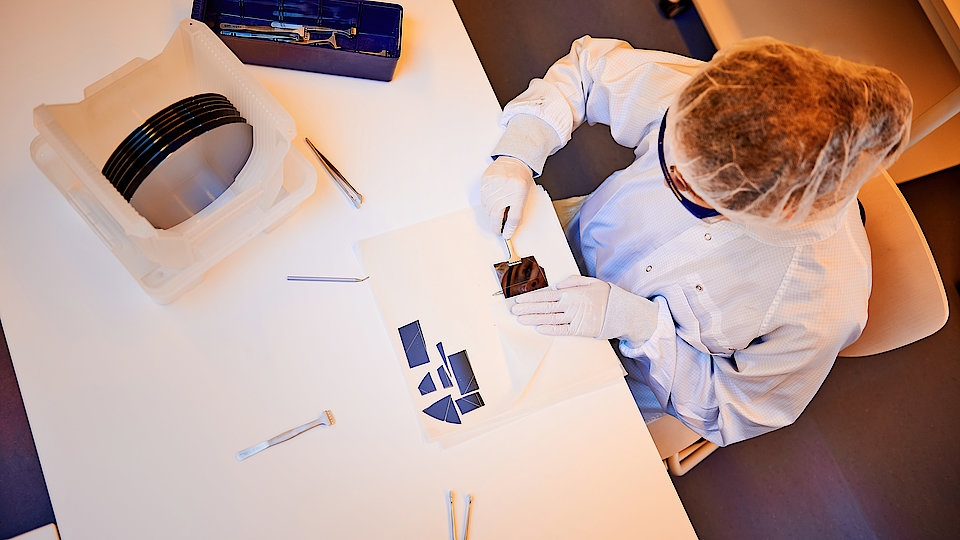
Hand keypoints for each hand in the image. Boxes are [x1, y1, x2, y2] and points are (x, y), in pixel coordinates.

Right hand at [480, 156, 533, 238]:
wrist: (514, 161)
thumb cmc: (520, 180)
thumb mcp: (523, 197)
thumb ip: (516, 213)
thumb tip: (508, 229)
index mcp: (518, 194)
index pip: (513, 217)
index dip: (508, 229)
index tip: (505, 235)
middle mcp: (505, 189)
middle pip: (496, 216)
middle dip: (496, 225)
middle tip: (498, 230)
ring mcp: (493, 185)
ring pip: (488, 209)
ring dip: (492, 214)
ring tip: (498, 209)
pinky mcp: (485, 182)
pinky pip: (483, 200)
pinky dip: (487, 204)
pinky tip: (493, 200)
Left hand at [511, 275, 660, 342]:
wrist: (620, 311)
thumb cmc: (605, 295)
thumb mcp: (589, 281)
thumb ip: (572, 281)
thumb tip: (557, 284)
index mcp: (570, 293)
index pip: (545, 296)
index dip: (530, 298)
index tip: (519, 300)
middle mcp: (570, 305)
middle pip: (543, 307)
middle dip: (527, 309)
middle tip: (513, 311)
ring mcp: (574, 318)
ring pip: (549, 318)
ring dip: (533, 319)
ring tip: (520, 320)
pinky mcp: (579, 330)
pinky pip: (561, 330)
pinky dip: (549, 329)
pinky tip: (538, 328)